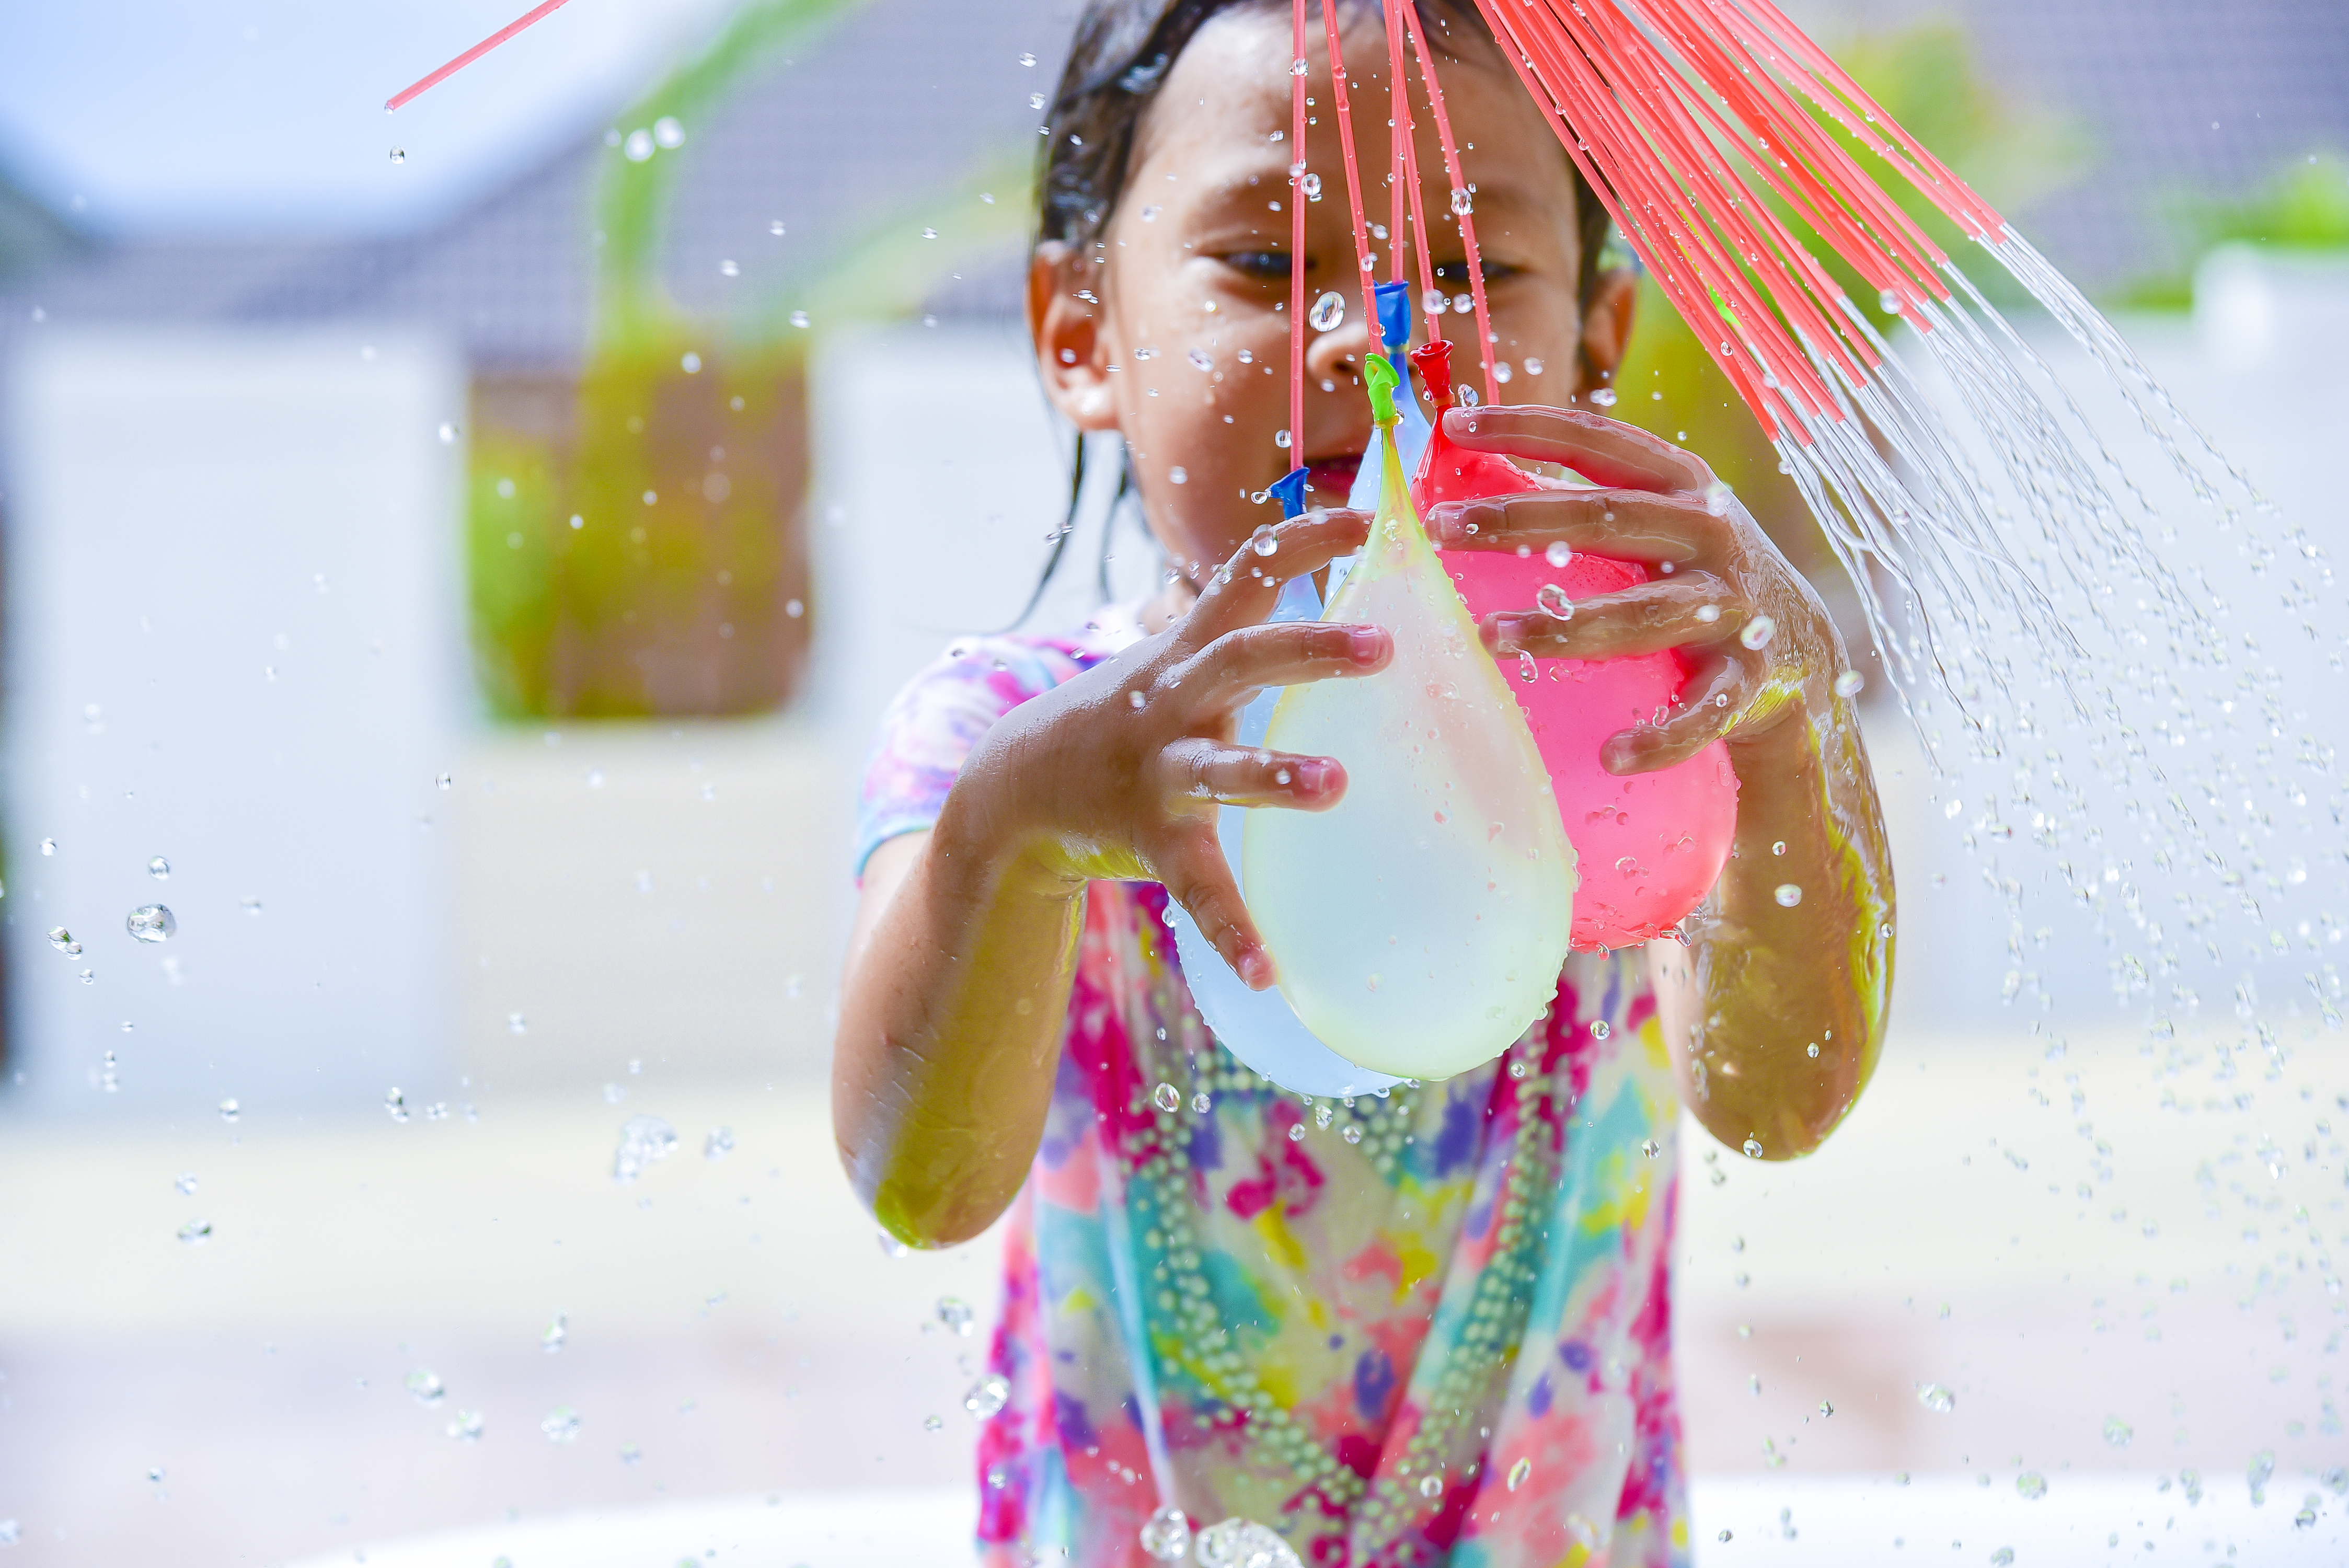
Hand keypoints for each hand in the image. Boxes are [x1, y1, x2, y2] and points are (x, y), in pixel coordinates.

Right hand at [957, 508, 1391, 987]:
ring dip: (1274, 774)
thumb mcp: (1176, 660)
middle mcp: (1173, 698)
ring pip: (1218, 766)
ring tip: (1335, 784)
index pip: (1248, 571)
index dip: (1305, 538)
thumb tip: (1334, 593)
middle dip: (1309, 647)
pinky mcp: (1148, 838)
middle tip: (1383, 644)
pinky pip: (1196, 887)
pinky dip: (1231, 930)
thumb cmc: (1128, 718)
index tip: (1372, 515)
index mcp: (1190, 649)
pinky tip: (1270, 971)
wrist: (1015, 787)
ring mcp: (1158, 770)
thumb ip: (1243, 630)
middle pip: (1242, 657)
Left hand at [1424, 404, 1848, 774]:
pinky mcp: (1745, 678)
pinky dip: (1659, 736)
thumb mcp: (1658, 518)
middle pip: (1604, 519)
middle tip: (1441, 529)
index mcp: (1679, 484)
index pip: (1596, 442)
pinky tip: (1611, 754)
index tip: (1453, 425)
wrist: (1802, 645)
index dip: (1525, 427)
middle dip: (1520, 520)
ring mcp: (1729, 607)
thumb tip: (1471, 477)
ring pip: (1640, 614)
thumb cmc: (1695, 571)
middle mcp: (1709, 535)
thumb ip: (1586, 497)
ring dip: (1564, 626)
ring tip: (1490, 635)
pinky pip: (1699, 712)